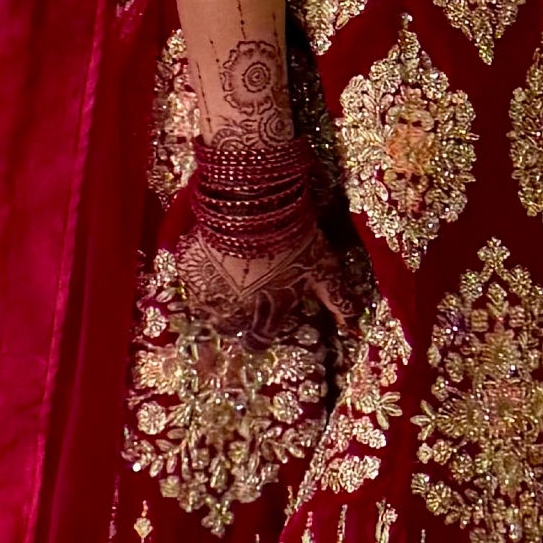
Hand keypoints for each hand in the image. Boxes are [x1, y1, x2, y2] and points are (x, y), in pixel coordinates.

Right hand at [166, 204, 366, 337]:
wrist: (255, 202)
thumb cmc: (296, 237)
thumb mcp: (324, 269)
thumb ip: (338, 301)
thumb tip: (354, 328)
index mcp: (269, 312)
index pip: (260, 339)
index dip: (259, 335)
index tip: (258, 328)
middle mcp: (237, 309)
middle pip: (228, 327)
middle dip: (233, 319)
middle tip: (238, 299)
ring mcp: (210, 290)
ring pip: (206, 308)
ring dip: (212, 300)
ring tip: (221, 281)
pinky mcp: (189, 268)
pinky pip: (188, 280)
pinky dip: (195, 274)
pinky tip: (207, 259)